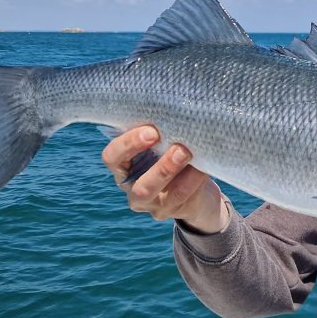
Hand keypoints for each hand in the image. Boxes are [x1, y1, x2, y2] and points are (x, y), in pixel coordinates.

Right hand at [101, 125, 229, 233]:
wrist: (198, 193)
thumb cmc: (176, 156)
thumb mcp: (165, 144)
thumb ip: (162, 132)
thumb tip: (174, 107)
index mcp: (125, 166)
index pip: (112, 157)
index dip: (127, 144)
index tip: (151, 130)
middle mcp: (133, 188)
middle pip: (135, 182)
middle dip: (154, 162)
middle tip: (173, 143)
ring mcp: (152, 204)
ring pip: (152, 191)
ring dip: (169, 169)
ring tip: (186, 152)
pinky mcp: (171, 210)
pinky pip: (181, 195)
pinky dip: (193, 178)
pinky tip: (204, 165)